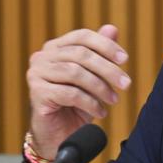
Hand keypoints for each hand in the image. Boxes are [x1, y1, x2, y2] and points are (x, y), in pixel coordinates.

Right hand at [26, 24, 130, 159]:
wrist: (60, 134)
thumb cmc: (78, 103)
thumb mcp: (94, 76)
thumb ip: (100, 53)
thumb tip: (112, 28)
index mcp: (56, 47)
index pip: (82, 36)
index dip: (105, 45)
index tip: (125, 59)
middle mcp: (42, 57)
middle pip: (81, 54)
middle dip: (108, 69)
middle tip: (126, 84)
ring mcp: (36, 74)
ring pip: (75, 73)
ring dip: (100, 87)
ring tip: (114, 100)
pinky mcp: (37, 93)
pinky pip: (69, 93)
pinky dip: (89, 103)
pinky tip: (101, 112)